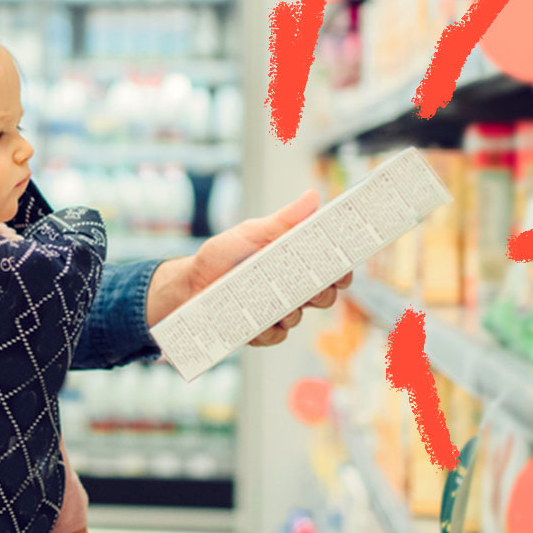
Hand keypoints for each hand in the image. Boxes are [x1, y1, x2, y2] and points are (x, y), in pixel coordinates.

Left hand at [146, 190, 352, 345]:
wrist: (188, 284)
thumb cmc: (221, 255)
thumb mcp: (251, 233)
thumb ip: (283, 220)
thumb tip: (313, 196)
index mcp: (293, 262)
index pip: (329, 267)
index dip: (341, 269)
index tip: (344, 267)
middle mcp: (290, 288)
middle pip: (324, 295)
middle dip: (323, 293)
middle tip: (313, 287)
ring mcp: (277, 312)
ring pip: (300, 317)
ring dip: (291, 311)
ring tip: (275, 302)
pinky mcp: (261, 331)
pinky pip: (276, 335)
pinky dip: (268, 329)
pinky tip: (257, 322)